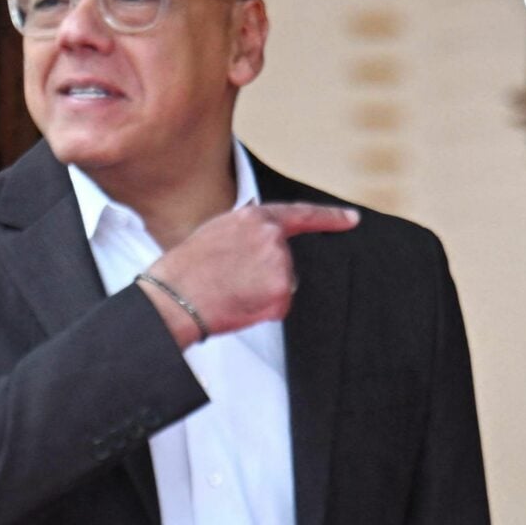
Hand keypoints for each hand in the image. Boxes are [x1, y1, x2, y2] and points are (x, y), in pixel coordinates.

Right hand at [140, 201, 359, 344]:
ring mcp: (280, 267)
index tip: (351, 219)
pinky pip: (278, 305)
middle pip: (286, 260)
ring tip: (229, 289)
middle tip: (232, 279)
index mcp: (255, 219)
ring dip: (262, 291)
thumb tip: (267, 242)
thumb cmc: (186, 269)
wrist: (174, 297)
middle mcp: (273, 239)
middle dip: (266, 272)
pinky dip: (262, 309)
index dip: (330, 218)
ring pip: (282, 284)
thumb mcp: (217, 232)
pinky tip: (239, 304)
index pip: (301, 215)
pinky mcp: (282, 295)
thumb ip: (249, 232)